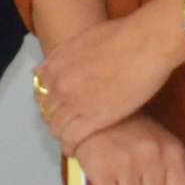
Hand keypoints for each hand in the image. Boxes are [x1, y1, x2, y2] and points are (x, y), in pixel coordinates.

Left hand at [32, 6, 184, 153]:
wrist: (145, 42)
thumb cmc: (124, 34)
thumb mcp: (84, 38)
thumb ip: (69, 54)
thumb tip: (68, 61)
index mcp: (55, 63)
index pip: (40, 90)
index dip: (49, 101)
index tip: (58, 107)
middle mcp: (59, 84)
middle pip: (47, 110)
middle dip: (55, 119)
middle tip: (67, 125)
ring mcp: (73, 102)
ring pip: (57, 127)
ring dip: (62, 134)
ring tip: (71, 139)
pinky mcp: (92, 118)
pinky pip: (71, 139)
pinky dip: (70, 146)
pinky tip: (75, 150)